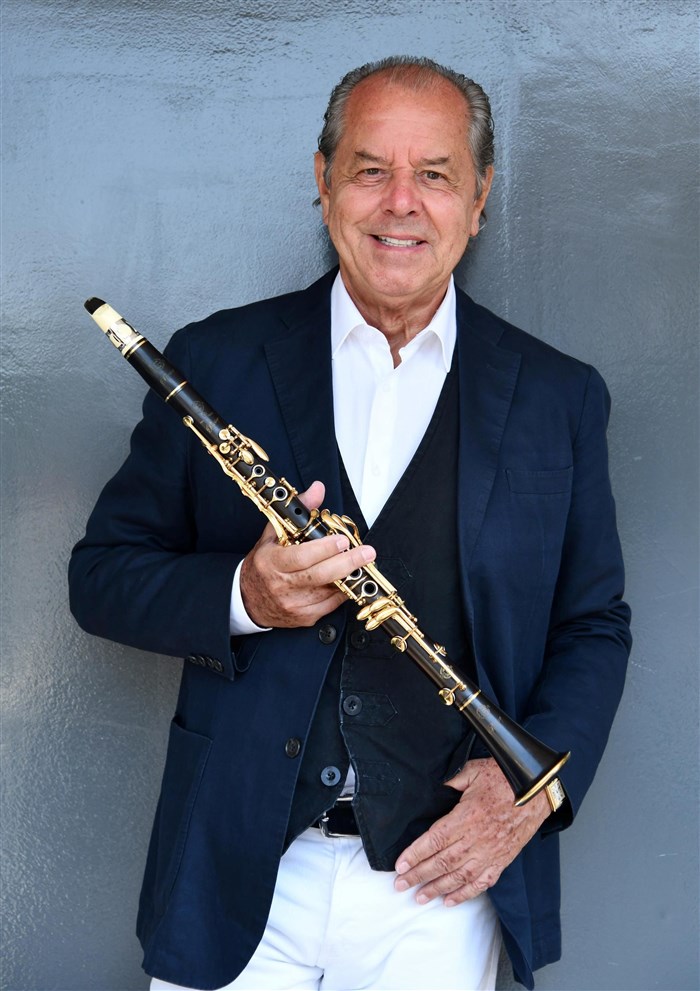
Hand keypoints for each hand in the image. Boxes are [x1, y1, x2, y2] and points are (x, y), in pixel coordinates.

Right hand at [239, 480, 375, 627]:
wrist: (247, 600)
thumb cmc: (263, 564)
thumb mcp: (273, 534)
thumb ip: (298, 511)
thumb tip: (318, 490)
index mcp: (272, 563)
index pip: (301, 557)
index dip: (324, 549)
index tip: (342, 540)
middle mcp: (282, 586)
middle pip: (320, 575)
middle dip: (347, 563)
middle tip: (366, 553)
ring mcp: (293, 605)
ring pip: (328, 591)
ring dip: (348, 577)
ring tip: (362, 563)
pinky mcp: (303, 618)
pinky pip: (330, 605)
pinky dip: (342, 592)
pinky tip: (348, 579)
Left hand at [394, 758, 549, 905]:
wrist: (537, 791)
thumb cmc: (506, 779)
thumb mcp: (475, 770)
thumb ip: (454, 780)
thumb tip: (440, 787)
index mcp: (466, 816)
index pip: (434, 840)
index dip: (415, 854)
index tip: (400, 865)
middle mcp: (476, 839)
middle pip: (441, 862)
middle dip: (418, 875)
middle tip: (400, 885)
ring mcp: (489, 852)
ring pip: (459, 876)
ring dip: (437, 888)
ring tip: (420, 897)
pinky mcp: (501, 861)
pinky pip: (481, 883)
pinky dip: (465, 894)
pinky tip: (449, 900)